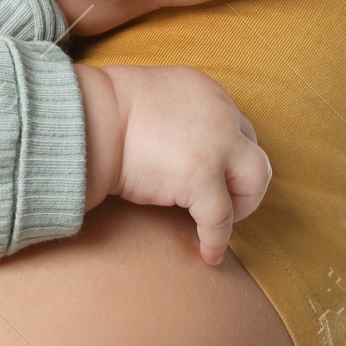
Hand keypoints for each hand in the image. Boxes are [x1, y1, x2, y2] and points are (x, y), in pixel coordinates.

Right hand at [76, 63, 270, 264]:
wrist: (90, 119)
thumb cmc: (106, 110)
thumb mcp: (153, 98)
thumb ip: (176, 116)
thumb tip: (174, 145)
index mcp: (206, 92)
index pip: (235, 127)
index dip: (229, 156)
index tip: (218, 175)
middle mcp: (220, 114)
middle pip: (253, 152)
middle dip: (243, 182)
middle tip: (223, 201)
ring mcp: (216, 146)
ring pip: (255, 180)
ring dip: (241, 205)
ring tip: (218, 224)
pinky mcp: (202, 178)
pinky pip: (221, 218)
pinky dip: (216, 239)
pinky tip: (208, 253)